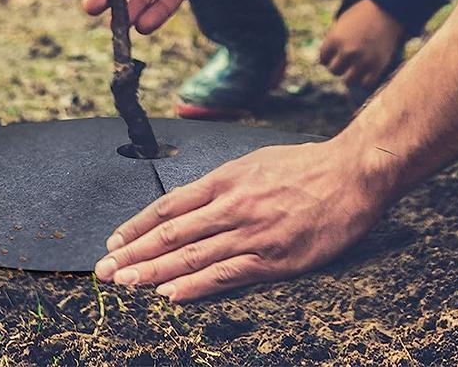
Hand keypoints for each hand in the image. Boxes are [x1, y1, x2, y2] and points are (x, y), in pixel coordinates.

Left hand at [93, 139, 388, 301]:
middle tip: (104, 271)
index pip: (171, 204)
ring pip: (193, 256)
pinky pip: (226, 275)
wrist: (352, 173)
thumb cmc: (308, 165)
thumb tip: (194, 200)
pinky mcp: (274, 258)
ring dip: (154, 273)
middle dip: (134, 254)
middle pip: (173, 233)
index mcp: (229, 178)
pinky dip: (196, 287)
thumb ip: (227, 182)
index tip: (115, 242)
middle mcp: (234, 204)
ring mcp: (253, 232)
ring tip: (124, 285)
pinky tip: (172, 296)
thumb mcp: (259, 161)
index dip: (139, 226)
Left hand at [319, 0, 404, 88]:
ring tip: (356, 68)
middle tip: (348, 60)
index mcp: (335, 39)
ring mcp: (362, 60)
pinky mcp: (377, 66)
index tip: (338, 51)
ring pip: (348, 81)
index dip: (330, 56)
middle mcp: (347, 51)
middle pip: (334, 70)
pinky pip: (365, 84)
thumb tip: (325, 62)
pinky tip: (367, 71)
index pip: (323, 59)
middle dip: (339, 66)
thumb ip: (333, 42)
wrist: (388, 10)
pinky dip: (365, 80)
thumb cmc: (363, 15)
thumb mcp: (342, 23)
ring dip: (351, 76)